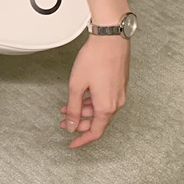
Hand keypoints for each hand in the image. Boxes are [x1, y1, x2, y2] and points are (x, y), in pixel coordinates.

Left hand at [59, 34, 129, 148]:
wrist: (110, 39)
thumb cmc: (94, 59)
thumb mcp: (76, 86)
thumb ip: (74, 109)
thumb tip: (72, 126)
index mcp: (106, 106)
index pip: (95, 132)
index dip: (82, 140)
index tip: (71, 144)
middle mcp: (116, 102)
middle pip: (97, 121)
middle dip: (79, 123)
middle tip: (64, 122)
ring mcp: (120, 93)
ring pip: (100, 110)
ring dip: (83, 111)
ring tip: (66, 107)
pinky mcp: (119, 84)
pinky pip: (105, 100)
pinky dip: (91, 102)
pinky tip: (80, 96)